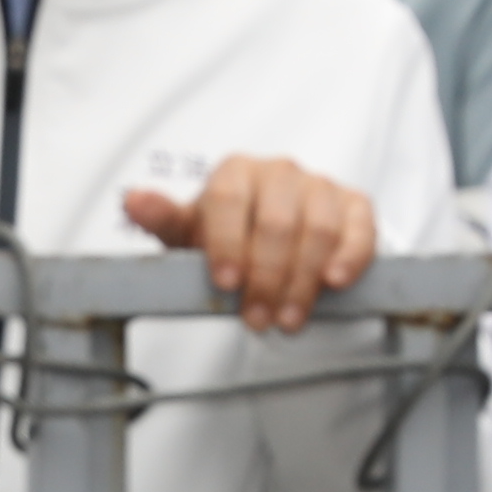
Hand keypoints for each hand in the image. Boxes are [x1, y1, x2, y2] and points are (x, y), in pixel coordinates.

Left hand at [120, 154, 381, 335]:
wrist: (271, 237)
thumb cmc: (226, 235)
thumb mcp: (188, 233)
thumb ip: (162, 219)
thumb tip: (133, 200)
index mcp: (235, 172)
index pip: (229, 199)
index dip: (227, 242)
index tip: (226, 283)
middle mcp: (278, 171)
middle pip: (276, 222)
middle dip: (266, 278)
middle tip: (257, 319)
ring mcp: (319, 186)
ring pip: (316, 229)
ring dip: (302, 281)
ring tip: (288, 318)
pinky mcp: (354, 205)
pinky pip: (359, 228)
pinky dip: (350, 256)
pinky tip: (334, 282)